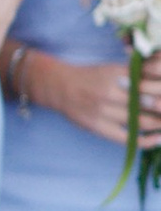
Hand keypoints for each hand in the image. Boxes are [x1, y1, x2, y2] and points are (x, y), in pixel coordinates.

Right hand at [18, 49, 160, 146]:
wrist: (59, 87)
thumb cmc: (91, 78)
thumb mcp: (113, 69)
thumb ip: (137, 73)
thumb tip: (159, 73)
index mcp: (116, 74)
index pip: (149, 83)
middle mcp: (110, 92)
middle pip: (149, 103)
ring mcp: (103, 111)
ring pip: (141, 121)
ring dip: (159, 124)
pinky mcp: (98, 127)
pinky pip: (126, 138)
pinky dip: (145, 141)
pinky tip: (156, 139)